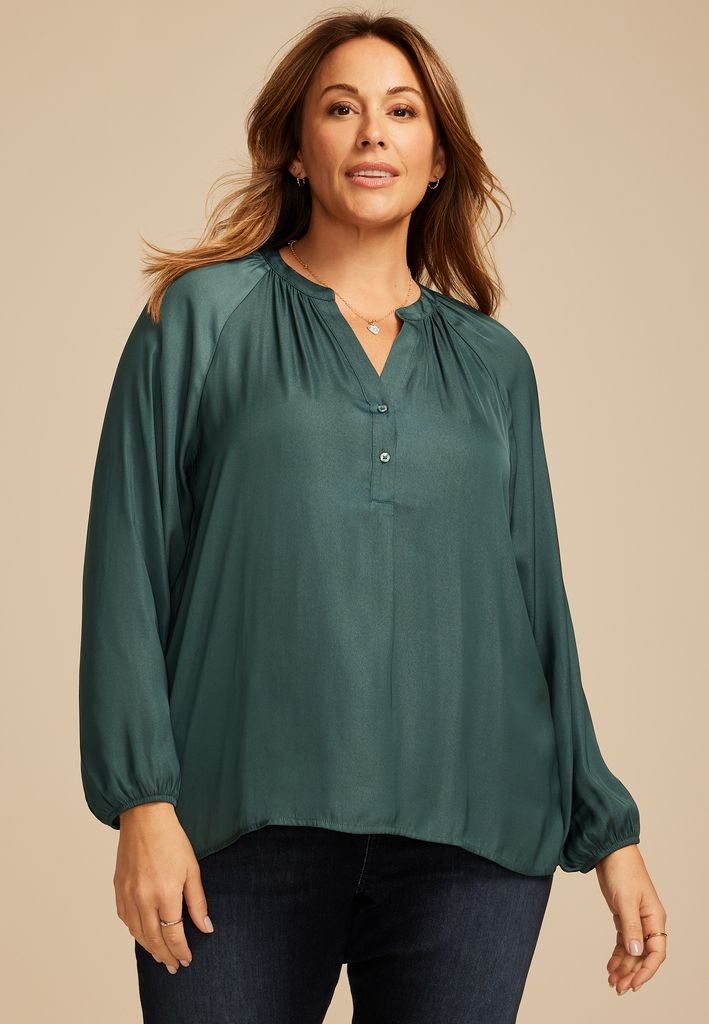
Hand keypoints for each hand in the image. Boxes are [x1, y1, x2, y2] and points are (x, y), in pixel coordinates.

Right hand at [113, 802, 214, 972]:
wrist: (144, 818)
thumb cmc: (172, 841)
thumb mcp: (192, 869)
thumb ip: (197, 902)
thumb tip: (206, 928)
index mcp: (165, 894)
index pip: (173, 935)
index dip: (180, 951)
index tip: (186, 960)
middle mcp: (143, 899)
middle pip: (153, 939)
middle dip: (165, 956)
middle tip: (173, 967)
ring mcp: (128, 895)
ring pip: (137, 933)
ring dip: (149, 947)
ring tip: (160, 956)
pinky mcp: (118, 889)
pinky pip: (125, 919)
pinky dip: (135, 931)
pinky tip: (143, 934)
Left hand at [594, 843, 666, 994]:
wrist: (609, 851)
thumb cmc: (622, 870)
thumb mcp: (625, 900)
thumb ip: (630, 927)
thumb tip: (636, 953)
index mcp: (655, 918)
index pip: (656, 952)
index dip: (646, 971)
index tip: (634, 985)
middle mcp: (648, 921)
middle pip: (643, 955)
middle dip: (632, 973)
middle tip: (618, 988)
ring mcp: (636, 919)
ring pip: (632, 950)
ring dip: (623, 966)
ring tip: (612, 981)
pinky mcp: (623, 915)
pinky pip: (623, 941)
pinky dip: (617, 954)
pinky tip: (610, 965)